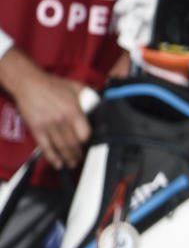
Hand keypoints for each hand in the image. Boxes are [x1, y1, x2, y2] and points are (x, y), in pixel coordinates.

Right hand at [0, 47, 90, 169]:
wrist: (29, 84)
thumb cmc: (52, 84)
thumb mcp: (76, 87)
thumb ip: (89, 96)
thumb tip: (100, 103)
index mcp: (73, 111)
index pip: (84, 133)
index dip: (88, 141)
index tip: (90, 144)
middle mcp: (62, 121)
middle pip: (73, 144)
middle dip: (78, 153)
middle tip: (81, 158)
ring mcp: (48, 126)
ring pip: (61, 147)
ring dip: (68, 158)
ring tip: (72, 163)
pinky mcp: (37, 129)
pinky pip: (45, 147)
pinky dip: (52, 157)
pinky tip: (57, 163)